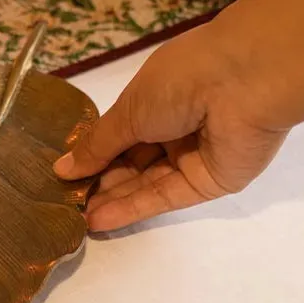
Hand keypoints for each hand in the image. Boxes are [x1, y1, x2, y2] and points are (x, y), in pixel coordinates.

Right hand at [53, 25, 287, 231]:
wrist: (241, 84)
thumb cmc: (178, 82)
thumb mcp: (128, 110)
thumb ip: (97, 145)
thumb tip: (62, 168)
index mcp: (155, 100)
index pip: (119, 135)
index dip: (93, 155)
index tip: (64, 176)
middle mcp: (173, 128)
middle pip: (131, 162)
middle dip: (100, 181)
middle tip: (67, 203)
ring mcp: (192, 157)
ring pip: (145, 183)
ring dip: (112, 199)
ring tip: (77, 218)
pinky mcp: (208, 183)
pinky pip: (165, 197)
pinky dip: (133, 208)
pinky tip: (100, 220)